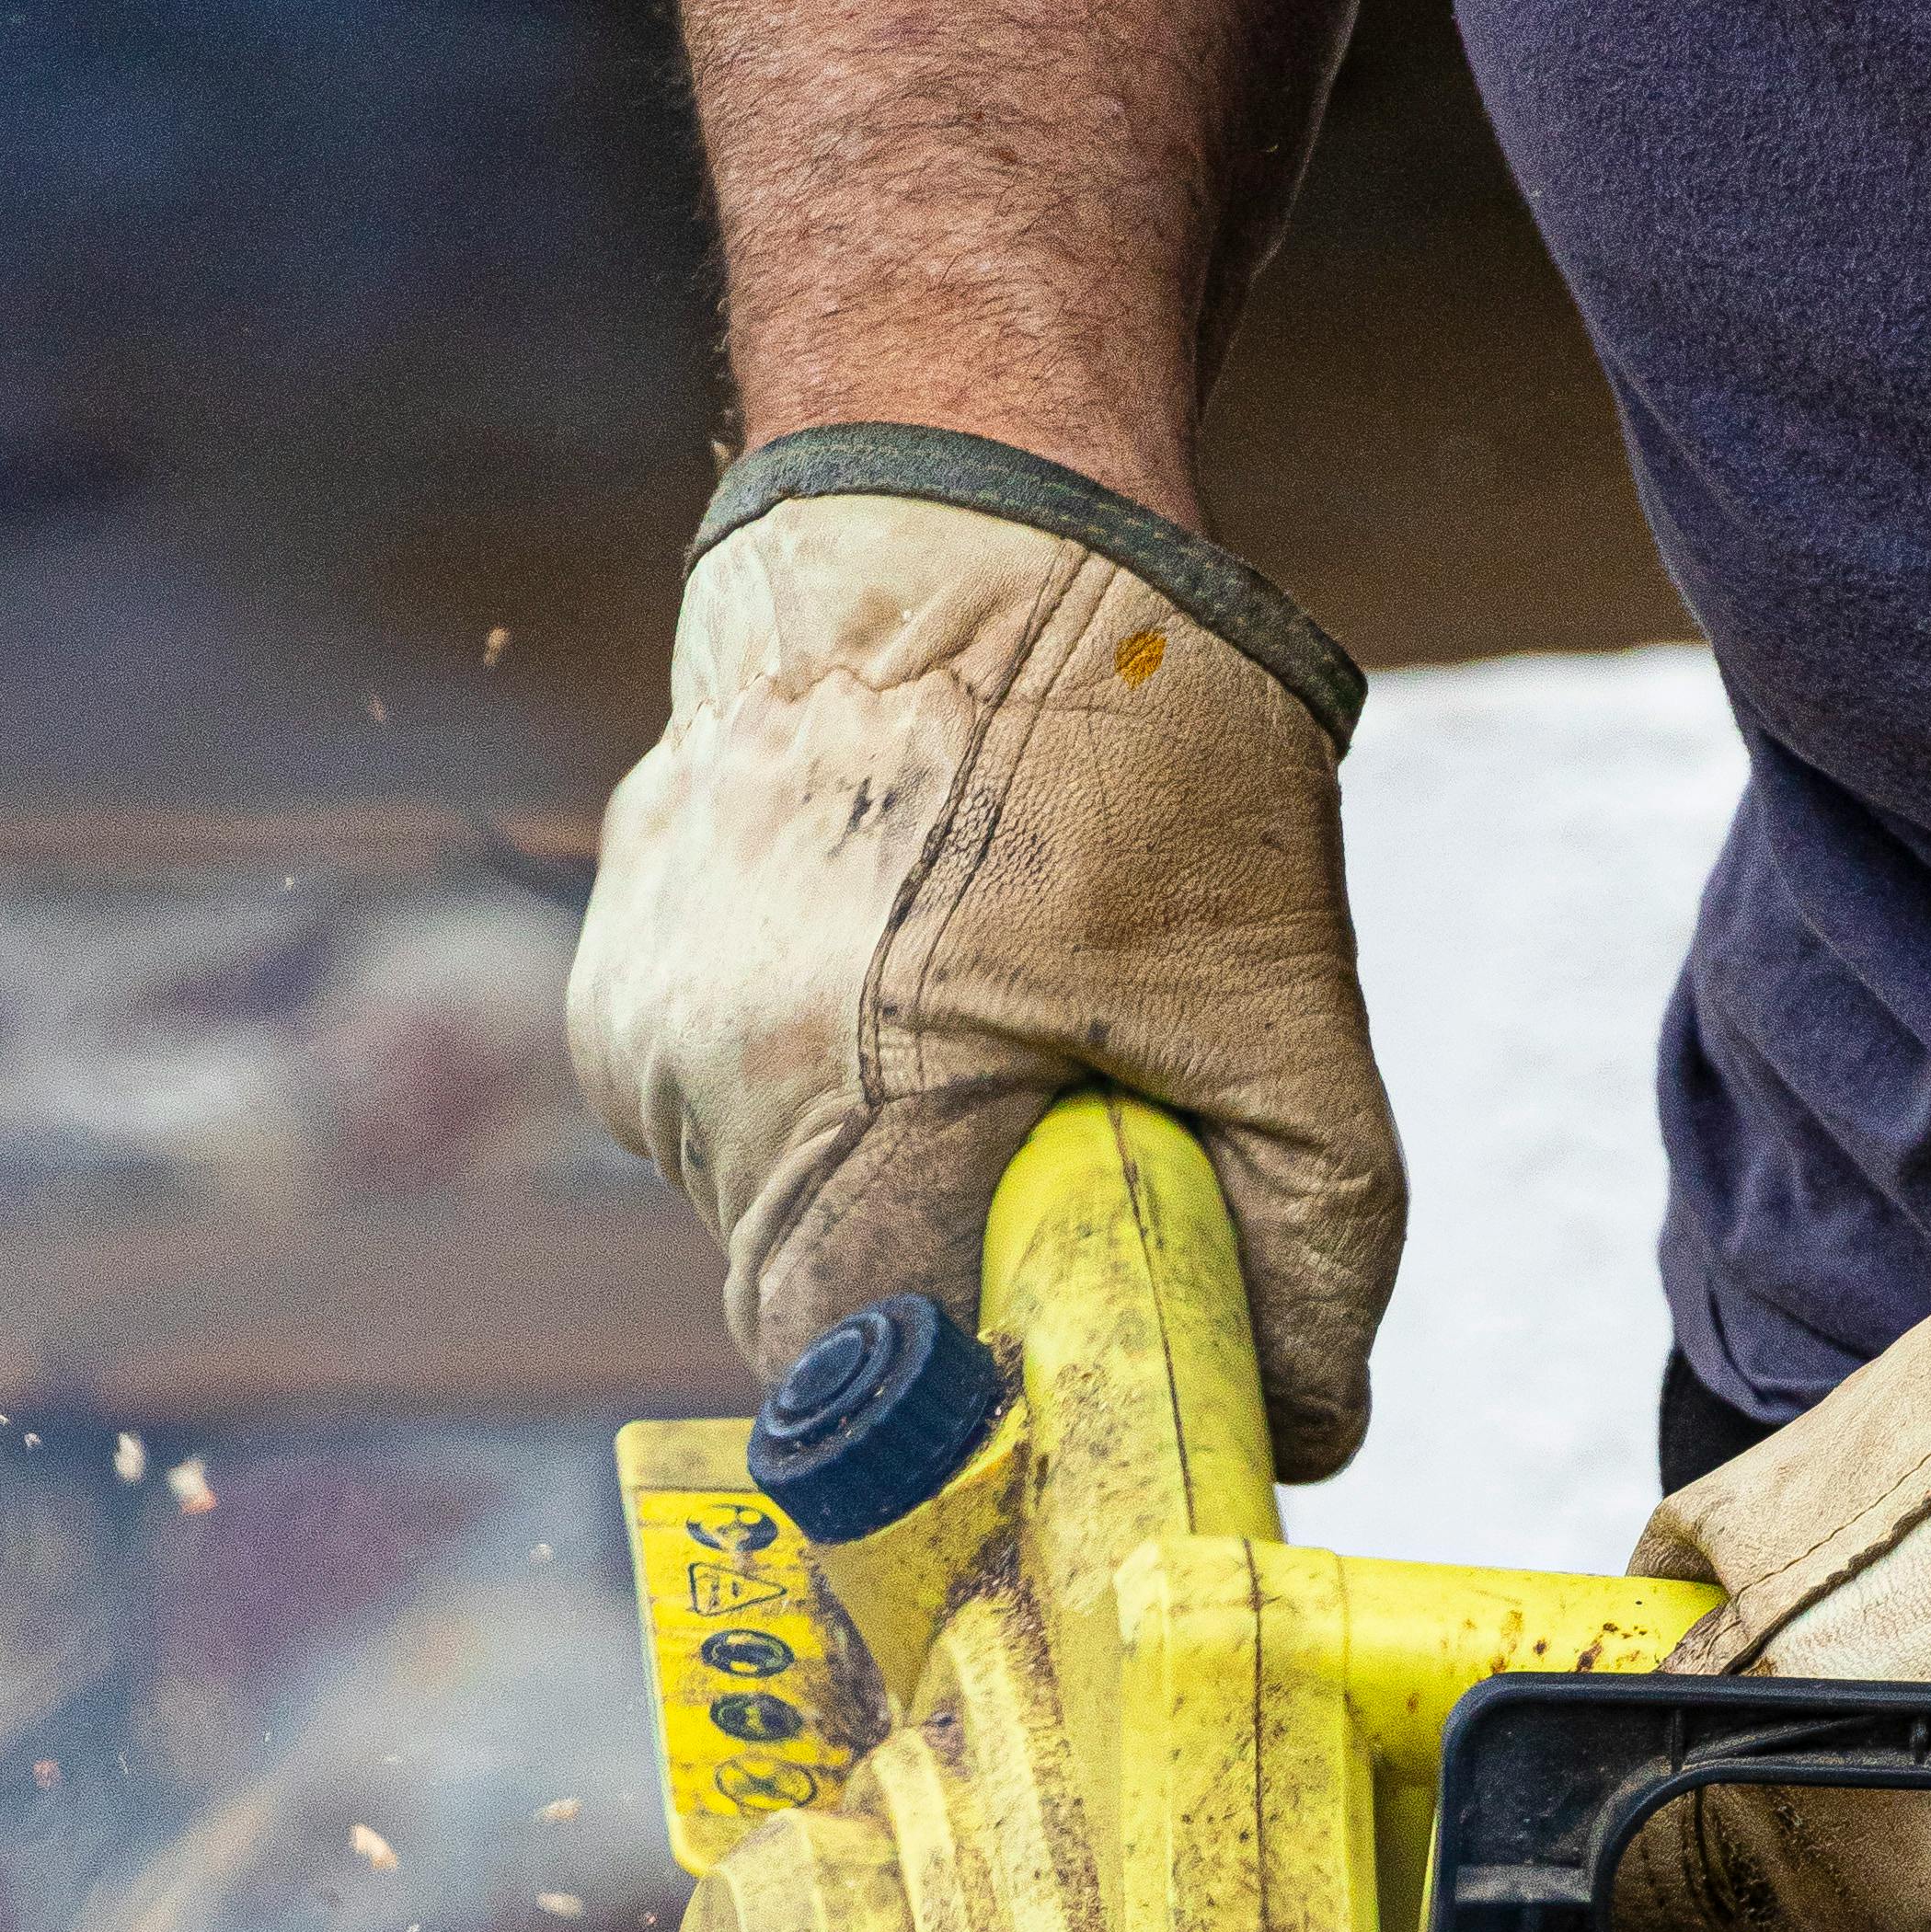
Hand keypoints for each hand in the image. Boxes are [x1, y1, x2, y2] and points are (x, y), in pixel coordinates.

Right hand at [568, 435, 1405, 1482]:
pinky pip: (726, 1120)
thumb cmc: (1132, 734)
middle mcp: (694, 1079)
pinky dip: (828, 1105)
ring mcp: (636, 1022)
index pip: (876, 1397)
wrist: (963, 492)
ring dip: (887, 1195)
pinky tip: (916, 985)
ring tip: (1000, 1050)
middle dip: (944, 1309)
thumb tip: (1298, 1433)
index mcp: (840, 1099)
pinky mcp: (617, 972)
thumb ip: (1313, 1249)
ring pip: (770, 1220)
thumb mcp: (1279, 1006)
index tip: (1062, 1415)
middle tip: (1066, 1219)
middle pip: (820, 1318)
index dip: (973, 1438)